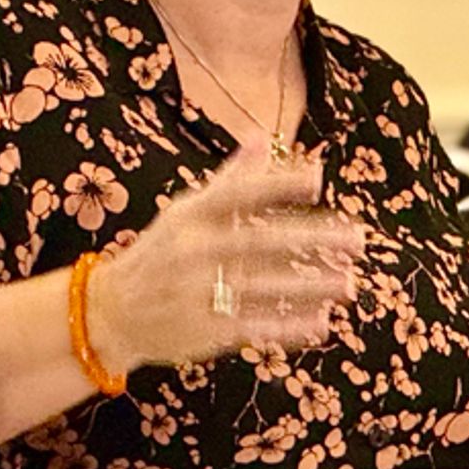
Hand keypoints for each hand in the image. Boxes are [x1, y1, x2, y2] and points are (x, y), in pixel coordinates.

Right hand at [87, 154, 365, 372]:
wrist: (111, 312)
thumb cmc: (162, 253)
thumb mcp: (187, 211)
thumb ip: (230, 179)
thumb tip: (263, 138)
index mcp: (190, 216)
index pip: (238, 194)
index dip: (277, 185)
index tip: (318, 178)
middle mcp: (194, 252)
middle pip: (260, 242)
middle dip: (312, 239)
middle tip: (357, 239)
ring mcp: (198, 293)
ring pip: (264, 288)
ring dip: (310, 287)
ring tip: (349, 284)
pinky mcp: (204, 330)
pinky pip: (254, 327)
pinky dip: (289, 326)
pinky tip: (322, 322)